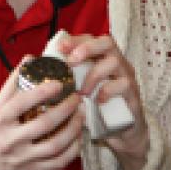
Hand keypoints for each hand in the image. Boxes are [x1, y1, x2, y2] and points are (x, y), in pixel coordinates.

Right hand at [0, 56, 83, 169]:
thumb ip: (12, 85)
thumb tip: (29, 60)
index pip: (21, 103)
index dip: (42, 92)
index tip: (58, 84)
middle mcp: (10, 139)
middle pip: (44, 124)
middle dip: (65, 109)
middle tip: (76, 98)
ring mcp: (23, 157)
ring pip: (55, 145)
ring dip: (73, 129)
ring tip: (81, 115)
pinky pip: (59, 162)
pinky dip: (72, 150)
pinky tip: (77, 138)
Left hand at [60, 34, 149, 169]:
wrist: (120, 131)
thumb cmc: (94, 105)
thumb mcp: (78, 87)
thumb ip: (66, 76)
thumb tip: (37, 69)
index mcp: (101, 57)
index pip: (90, 38)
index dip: (75, 40)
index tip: (60, 47)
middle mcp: (116, 62)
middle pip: (106, 42)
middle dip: (87, 48)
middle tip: (72, 61)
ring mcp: (127, 76)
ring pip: (114, 62)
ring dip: (93, 75)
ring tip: (81, 91)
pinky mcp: (134, 93)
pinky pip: (123, 84)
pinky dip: (107, 91)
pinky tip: (97, 101)